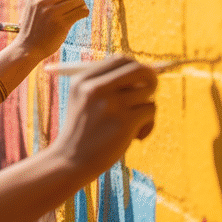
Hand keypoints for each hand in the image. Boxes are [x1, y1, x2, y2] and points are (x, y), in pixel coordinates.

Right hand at [13, 0, 90, 57]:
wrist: (27, 49)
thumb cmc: (34, 30)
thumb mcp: (34, 10)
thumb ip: (47, 1)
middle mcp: (43, 2)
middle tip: (84, 2)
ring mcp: (52, 12)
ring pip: (78, 1)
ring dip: (83, 6)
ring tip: (81, 12)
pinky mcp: (61, 24)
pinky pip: (81, 12)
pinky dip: (85, 13)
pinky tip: (83, 16)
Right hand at [51, 57, 157, 180]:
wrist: (70, 161)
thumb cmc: (82, 131)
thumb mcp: (82, 100)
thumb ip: (106, 83)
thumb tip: (146, 71)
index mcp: (83, 80)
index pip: (119, 60)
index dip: (135, 67)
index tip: (140, 79)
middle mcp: (95, 88)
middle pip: (138, 69)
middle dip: (151, 78)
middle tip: (151, 90)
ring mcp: (110, 104)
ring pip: (148, 92)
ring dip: (147, 107)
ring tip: (135, 124)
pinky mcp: (124, 122)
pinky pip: (151, 110)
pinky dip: (148, 125)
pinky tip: (135, 137)